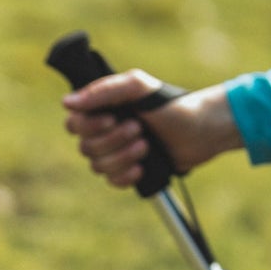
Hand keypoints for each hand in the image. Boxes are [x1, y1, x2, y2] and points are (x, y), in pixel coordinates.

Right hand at [62, 69, 242, 188]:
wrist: (203, 130)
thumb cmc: (172, 105)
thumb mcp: (139, 88)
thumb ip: (104, 91)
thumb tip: (67, 103)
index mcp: (104, 107)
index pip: (74, 123)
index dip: (88, 126)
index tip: (111, 119)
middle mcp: (106, 130)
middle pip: (85, 147)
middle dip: (113, 141)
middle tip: (139, 129)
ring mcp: (118, 151)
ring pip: (97, 166)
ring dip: (122, 157)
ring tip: (146, 146)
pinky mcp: (130, 169)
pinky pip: (112, 181)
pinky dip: (125, 176)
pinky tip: (141, 168)